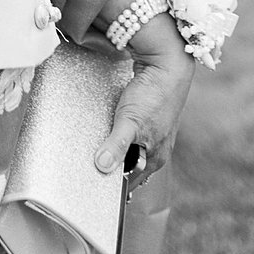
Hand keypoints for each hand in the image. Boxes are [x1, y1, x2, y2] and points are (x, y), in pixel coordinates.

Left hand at [95, 11, 194, 191]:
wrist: (168, 67)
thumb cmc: (152, 96)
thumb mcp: (130, 122)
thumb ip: (117, 145)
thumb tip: (102, 167)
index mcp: (154, 158)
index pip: (130, 182)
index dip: (112, 186)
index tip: (90, 187)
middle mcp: (157, 150)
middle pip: (130, 167)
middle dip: (111, 169)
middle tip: (85, 170)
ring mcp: (154, 134)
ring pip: (130, 151)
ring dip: (114, 151)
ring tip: (91, 152)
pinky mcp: (149, 119)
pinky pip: (130, 134)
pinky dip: (117, 136)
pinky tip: (105, 130)